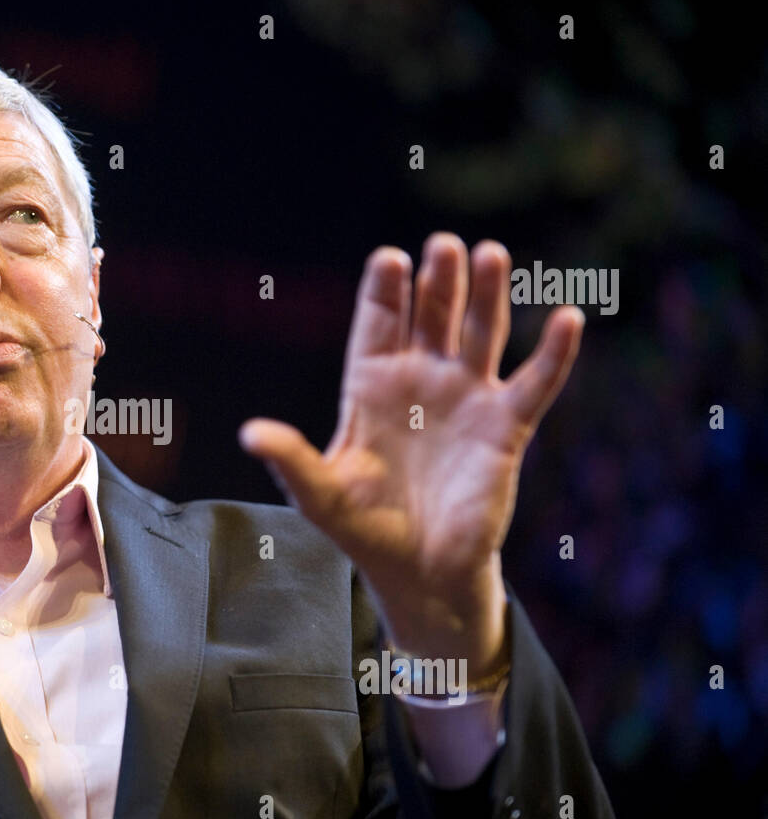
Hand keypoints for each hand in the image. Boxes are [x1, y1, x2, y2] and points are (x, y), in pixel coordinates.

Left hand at [239, 233, 582, 673]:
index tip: (390, 259)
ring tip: (491, 253)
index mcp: (371, 386)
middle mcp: (420, 381)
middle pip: (431, 316)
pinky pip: (534, 383)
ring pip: (480, 334)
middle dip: (438, 281)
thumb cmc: (365, 530)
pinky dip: (553, 353)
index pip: (379, 324)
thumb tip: (249, 434)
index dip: (385, 291)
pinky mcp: (505, 428)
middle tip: (444, 246)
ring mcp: (465, 399)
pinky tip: (568, 317)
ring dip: (488, 295)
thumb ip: (290, 459)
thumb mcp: (320, 494)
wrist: (420, 573)